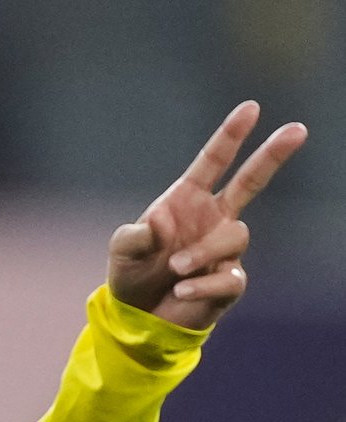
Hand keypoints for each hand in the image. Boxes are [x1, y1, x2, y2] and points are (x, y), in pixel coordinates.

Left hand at [107, 101, 304, 329]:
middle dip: (273, 155)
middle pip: (252, 181)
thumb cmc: (134, 271)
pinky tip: (181, 290)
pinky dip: (202, 284)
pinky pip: (229, 278)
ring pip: (235, 236)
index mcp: (188, 200)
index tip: (251, 107)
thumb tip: (158, 224)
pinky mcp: (231, 281)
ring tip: (174, 269)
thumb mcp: (123, 251)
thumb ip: (134, 236)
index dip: (230, 135)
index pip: (213, 162)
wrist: (139, 314)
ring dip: (202, 251)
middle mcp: (213, 218)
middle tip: (298, 129)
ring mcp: (225, 249)